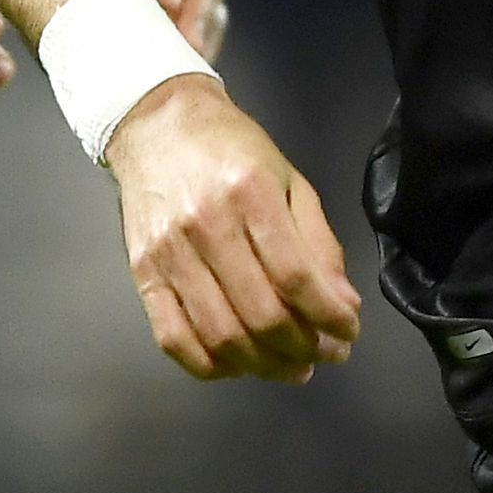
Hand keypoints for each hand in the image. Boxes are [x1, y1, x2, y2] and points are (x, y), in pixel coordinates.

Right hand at [102, 75, 361, 382]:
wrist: (158, 126)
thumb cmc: (232, 150)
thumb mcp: (290, 180)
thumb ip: (318, 243)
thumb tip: (342, 306)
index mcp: (250, 193)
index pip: (296, 276)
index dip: (329, 316)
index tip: (350, 331)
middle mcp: (205, 225)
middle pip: (260, 313)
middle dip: (304, 347)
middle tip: (327, 354)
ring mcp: (168, 253)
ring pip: (220, 335)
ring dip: (265, 365)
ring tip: (293, 366)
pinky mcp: (142, 274)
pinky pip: (174, 339)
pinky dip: (212, 366)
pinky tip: (241, 364)